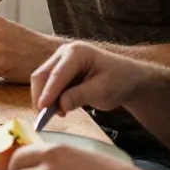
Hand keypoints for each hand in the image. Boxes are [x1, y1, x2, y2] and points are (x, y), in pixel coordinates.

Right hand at [30, 42, 153, 115]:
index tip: (41, 109)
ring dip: (45, 98)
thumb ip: (80, 96)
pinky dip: (50, 98)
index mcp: (77, 52)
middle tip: (45, 117)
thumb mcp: (103, 90)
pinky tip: (61, 109)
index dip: (48, 92)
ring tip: (60, 113)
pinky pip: (47, 85)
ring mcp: (61, 61)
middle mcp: (65, 53)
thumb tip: (60, 105)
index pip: (58, 74)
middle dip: (41, 95)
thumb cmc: (119, 81)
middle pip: (42, 74)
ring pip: (42, 80)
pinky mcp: (60, 71)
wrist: (127, 79)